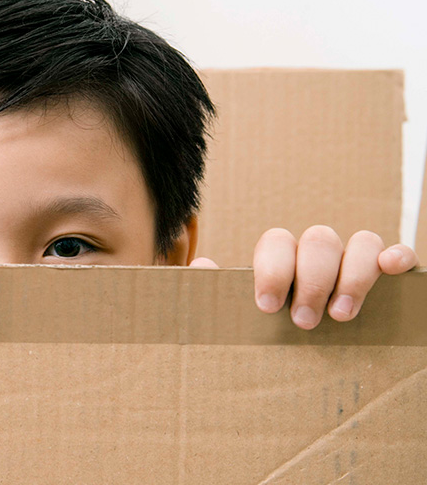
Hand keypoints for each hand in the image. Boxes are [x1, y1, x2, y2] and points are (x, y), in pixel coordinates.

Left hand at [192, 226, 418, 328]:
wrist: (311, 356)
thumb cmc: (269, 332)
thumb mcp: (238, 317)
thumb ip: (216, 293)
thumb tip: (201, 267)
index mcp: (280, 258)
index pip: (276, 242)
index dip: (273, 270)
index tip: (267, 307)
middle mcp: (316, 254)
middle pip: (318, 241)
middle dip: (312, 280)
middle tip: (304, 322)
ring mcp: (352, 260)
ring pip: (359, 242)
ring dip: (352, 277)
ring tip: (341, 316)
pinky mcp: (386, 273)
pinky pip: (394, 252)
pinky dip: (396, 255)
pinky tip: (392, 270)